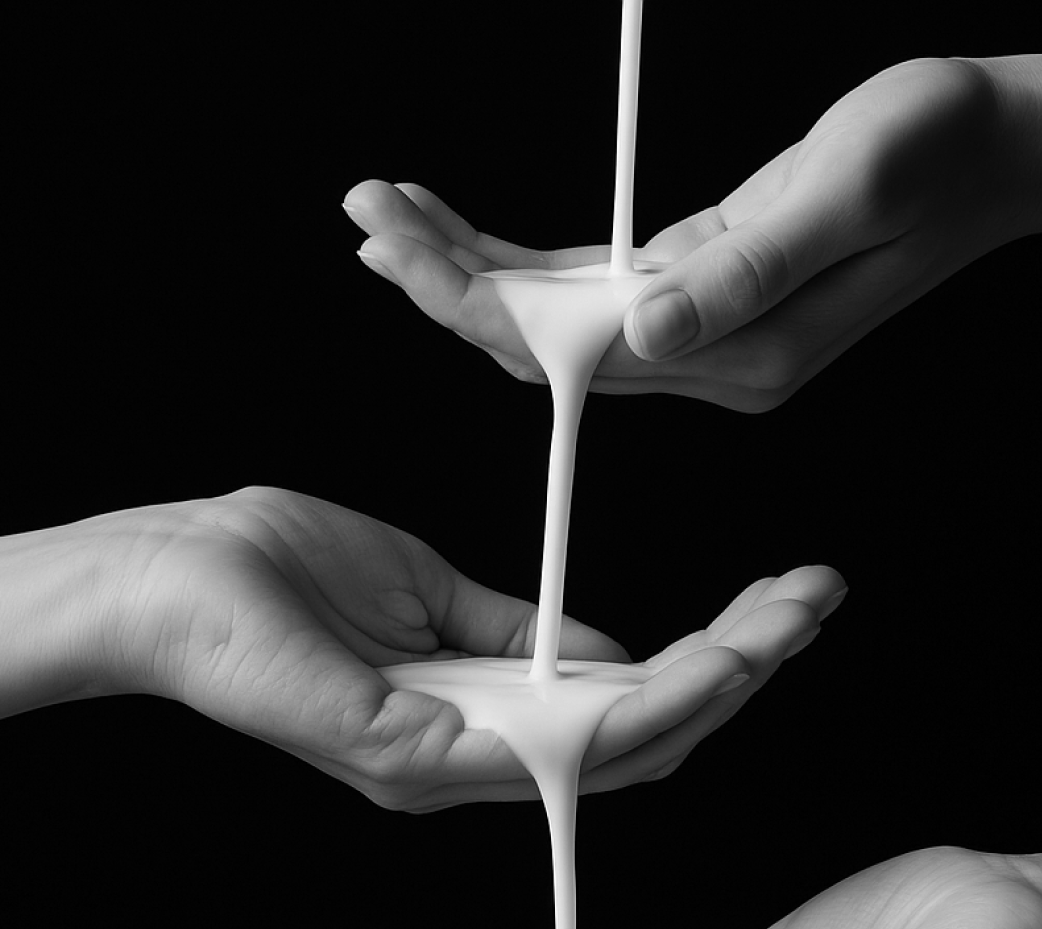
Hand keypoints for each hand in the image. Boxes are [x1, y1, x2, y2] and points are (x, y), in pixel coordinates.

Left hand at [98, 487, 845, 808]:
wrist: (165, 575)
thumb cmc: (278, 572)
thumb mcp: (425, 590)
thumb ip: (518, 633)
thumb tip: (612, 655)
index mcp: (479, 715)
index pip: (618, 708)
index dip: (705, 662)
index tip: (774, 601)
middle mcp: (474, 759)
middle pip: (637, 734)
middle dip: (736, 669)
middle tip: (815, 607)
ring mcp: (445, 766)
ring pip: (613, 744)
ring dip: (712, 684)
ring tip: (787, 625)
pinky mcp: (412, 756)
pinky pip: (551, 742)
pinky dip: (640, 704)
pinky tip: (707, 660)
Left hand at [345, 56, 1040, 410]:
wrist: (991, 153)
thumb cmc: (939, 152)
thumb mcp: (853, 189)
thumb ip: (751, 265)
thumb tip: (644, 327)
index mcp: (736, 357)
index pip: (574, 350)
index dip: (478, 302)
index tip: (399, 248)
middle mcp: (706, 363)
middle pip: (544, 342)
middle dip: (445, 281)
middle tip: (363, 214)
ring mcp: (699, 336)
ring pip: (554, 321)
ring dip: (469, 271)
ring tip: (386, 215)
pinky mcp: (697, 294)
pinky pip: (587, 293)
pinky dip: (520, 264)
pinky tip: (466, 235)